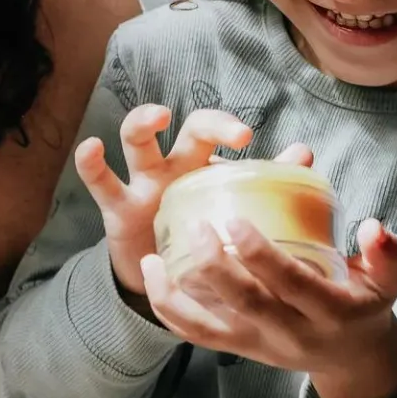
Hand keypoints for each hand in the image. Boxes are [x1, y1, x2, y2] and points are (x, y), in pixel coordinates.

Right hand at [74, 106, 256, 296]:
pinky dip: (91, 164)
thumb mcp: (228, 209)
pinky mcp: (117, 208)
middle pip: (188, 128)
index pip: (215, 130)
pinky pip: (101, 181)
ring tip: (157, 117)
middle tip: (236, 135)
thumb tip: (305, 153)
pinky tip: (91, 148)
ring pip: (136, 141)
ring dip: (143, 122)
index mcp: (203, 165)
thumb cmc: (198, 234)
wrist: (163, 280)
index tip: (250, 139)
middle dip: (210, 123)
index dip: (229, 126)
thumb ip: (266, 181)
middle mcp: (174, 165)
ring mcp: (143, 183)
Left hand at [142, 217, 396, 397]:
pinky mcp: (239, 349)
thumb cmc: (363, 305)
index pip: (291, 284)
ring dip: (177, 294)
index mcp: (329, 312)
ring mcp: (260, 345)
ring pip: (210, 328)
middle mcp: (291, 334)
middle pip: (246, 304)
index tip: (234, 221)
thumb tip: (372, 226)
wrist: (352, 360)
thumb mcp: (387, 282)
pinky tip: (151, 275)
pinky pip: (197, 335)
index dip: (261, 255)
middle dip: (216, 267)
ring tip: (153, 257)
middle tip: (195, 228)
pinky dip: (169, 309)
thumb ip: (386, 253)